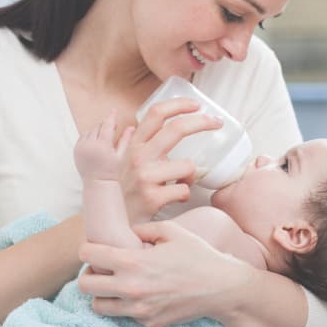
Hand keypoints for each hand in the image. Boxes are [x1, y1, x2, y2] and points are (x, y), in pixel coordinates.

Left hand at [74, 109, 134, 182]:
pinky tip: (95, 144)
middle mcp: (90, 145)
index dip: (111, 117)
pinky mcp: (76, 150)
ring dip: (97, 131)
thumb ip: (125, 140)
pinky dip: (88, 137)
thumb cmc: (112, 171)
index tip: (114, 110)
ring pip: (90, 131)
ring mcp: (81, 148)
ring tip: (104, 140)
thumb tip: (131, 127)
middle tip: (113, 128)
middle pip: (98, 127)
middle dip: (105, 126)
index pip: (107, 125)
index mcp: (103, 146)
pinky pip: (82, 137)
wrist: (98, 183)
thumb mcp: (121, 155)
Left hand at [77, 220, 250, 326]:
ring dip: (102, 293)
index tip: (92, 248)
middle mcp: (131, 288)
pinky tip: (140, 292)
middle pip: (85, 285)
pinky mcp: (148, 322)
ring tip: (115, 283)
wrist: (221, 288)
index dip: (87, 249)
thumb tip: (126, 232)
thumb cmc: (197, 255)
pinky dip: (125, 304)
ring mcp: (138, 309)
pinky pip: (124, 315)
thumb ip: (142, 228)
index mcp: (133, 262)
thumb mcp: (170, 231)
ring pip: (98, 306)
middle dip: (88, 273)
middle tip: (100, 267)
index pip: (88, 256)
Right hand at [120, 98, 222, 222]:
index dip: (179, 104)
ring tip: (179, 183)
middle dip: (202, 122)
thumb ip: (128, 144)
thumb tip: (132, 127)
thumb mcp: (120, 162)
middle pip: (176, 128)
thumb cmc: (120, 191)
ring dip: (190, 175)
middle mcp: (138, 157)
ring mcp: (145, 177)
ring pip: (188, 165)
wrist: (109, 222)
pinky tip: (174, 197)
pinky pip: (184, 190)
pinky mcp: (152, 198)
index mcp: (134, 145)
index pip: (156, 113)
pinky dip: (184, 194)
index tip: (196, 104)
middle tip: (217, 122)